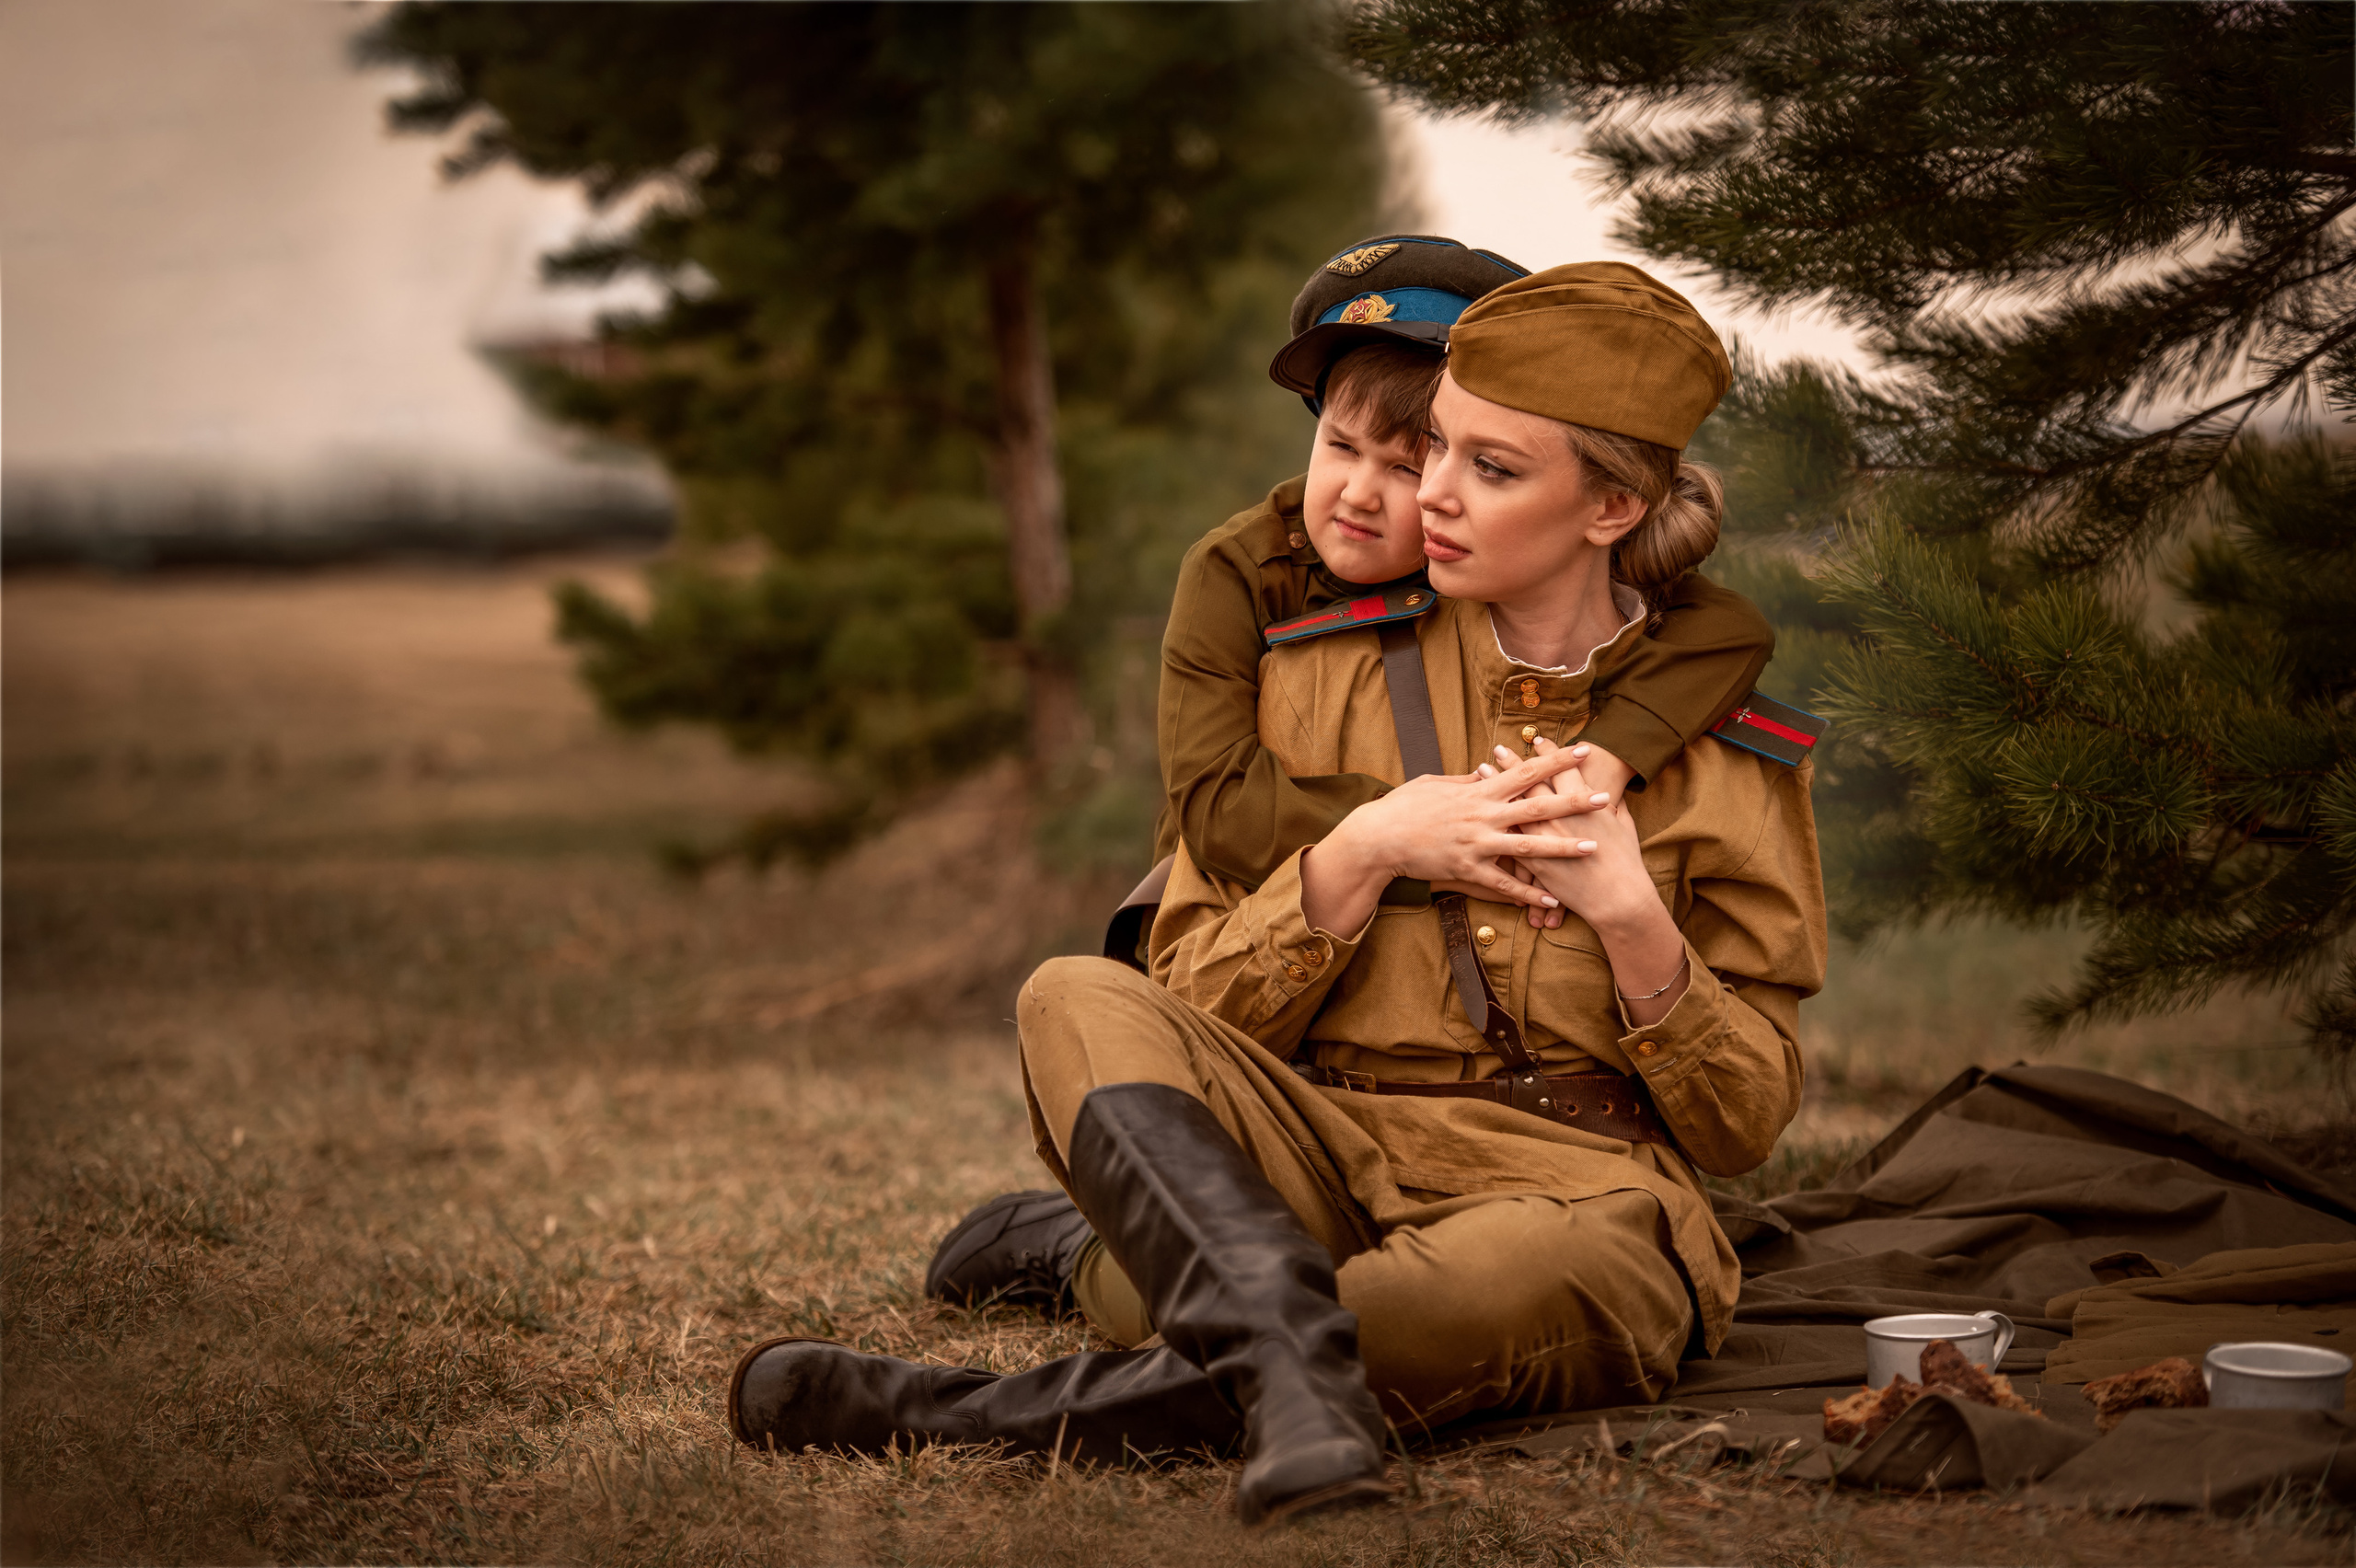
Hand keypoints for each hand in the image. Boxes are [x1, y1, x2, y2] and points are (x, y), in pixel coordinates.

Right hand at [1299, 748, 1604, 937]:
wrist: (1378, 837)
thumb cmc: (1403, 806)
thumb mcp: (1435, 784)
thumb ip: (1465, 780)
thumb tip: (1484, 770)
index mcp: (1478, 790)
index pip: (1525, 771)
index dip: (1556, 760)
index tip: (1583, 750)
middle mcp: (1482, 815)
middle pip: (1538, 806)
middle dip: (1574, 802)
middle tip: (1605, 798)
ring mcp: (1476, 843)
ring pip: (1528, 846)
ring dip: (1563, 847)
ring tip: (1593, 848)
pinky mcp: (1467, 869)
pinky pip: (1503, 883)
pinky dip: (1528, 892)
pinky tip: (1552, 898)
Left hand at [1504, 737, 1690, 1022]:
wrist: (1618, 898)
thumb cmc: (1627, 862)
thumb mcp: (1624, 827)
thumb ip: (1616, 808)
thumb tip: (1613, 795)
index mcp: (1585, 803)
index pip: (1562, 769)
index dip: (1550, 753)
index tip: (1537, 740)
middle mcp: (1561, 815)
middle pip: (1531, 782)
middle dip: (1514, 763)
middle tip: (1500, 748)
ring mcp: (1545, 837)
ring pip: (1513, 805)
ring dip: (1496, 786)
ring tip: (1481, 771)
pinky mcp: (1535, 861)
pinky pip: (1508, 837)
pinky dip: (1494, 820)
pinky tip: (1482, 811)